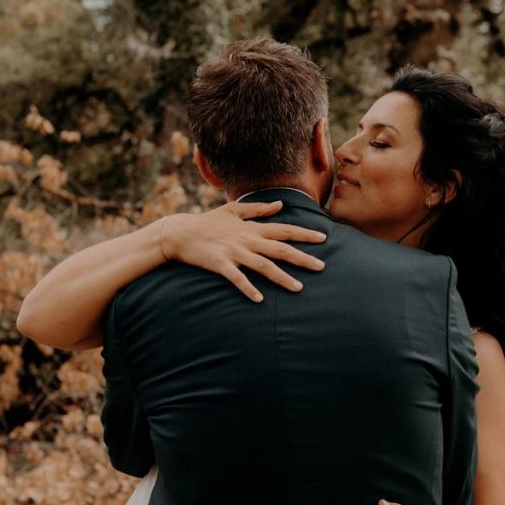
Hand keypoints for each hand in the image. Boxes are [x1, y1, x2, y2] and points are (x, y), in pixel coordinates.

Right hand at [161, 201, 326, 301]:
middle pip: (280, 250)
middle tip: (322, 266)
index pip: (284, 230)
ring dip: (282, 277)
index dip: (305, 234)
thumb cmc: (208, 222)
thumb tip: (280, 205)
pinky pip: (237, 278)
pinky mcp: (220, 264)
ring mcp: (235, 252)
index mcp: (252, 228)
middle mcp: (247, 240)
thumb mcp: (234, 210)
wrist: (180, 232)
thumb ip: (259, 209)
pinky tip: (259, 299)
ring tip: (299, 288)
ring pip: (264, 266)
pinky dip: (248, 288)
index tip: (324, 237)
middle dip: (303, 258)